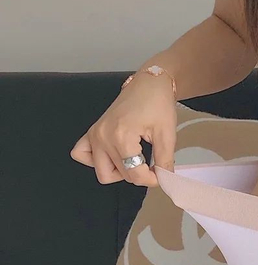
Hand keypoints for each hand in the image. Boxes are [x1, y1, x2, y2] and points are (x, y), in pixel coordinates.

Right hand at [70, 72, 177, 186]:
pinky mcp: (92, 132)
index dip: (152, 180)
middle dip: (139, 175)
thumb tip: (164, 180)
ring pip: (102, 172)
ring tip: (135, 159)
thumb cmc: (158, 104)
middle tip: (152, 164)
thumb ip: (164, 161)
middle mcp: (102, 137)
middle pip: (120, 176)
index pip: (134, 174)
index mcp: (121, 136)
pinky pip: (83, 155)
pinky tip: (115, 156)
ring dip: (120, 172)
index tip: (161, 174)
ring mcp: (94, 134)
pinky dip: (97, 161)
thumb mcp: (167, 135)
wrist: (149, 84)